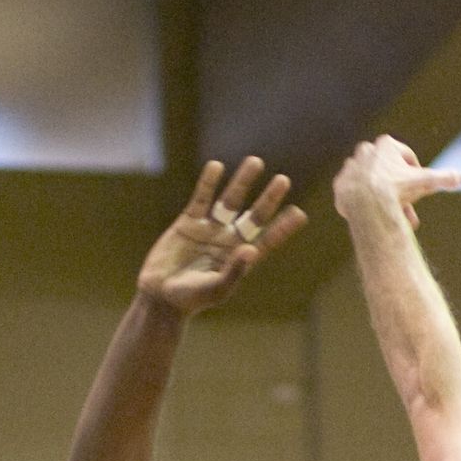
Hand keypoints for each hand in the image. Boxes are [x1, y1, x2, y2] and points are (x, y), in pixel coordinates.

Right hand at [137, 155, 305, 314]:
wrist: (160, 296)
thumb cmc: (192, 299)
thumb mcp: (216, 289)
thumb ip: (234, 271)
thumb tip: (251, 249)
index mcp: (241, 259)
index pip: (267, 239)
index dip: (283, 227)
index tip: (300, 213)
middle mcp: (229, 241)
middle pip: (254, 216)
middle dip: (268, 199)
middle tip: (284, 180)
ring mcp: (210, 230)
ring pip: (230, 201)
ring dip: (243, 182)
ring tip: (256, 162)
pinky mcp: (188, 223)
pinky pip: (201, 199)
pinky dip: (208, 183)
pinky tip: (217, 166)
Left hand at [333, 135, 460, 229]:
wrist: (367, 204)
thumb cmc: (397, 189)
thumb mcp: (425, 182)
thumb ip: (444, 178)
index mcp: (386, 145)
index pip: (406, 156)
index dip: (415, 173)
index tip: (418, 188)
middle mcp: (365, 151)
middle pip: (387, 170)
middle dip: (397, 188)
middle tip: (405, 207)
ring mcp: (350, 168)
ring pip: (370, 182)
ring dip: (379, 195)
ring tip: (389, 213)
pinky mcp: (340, 185)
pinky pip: (353, 194)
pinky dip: (361, 203)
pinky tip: (370, 214)